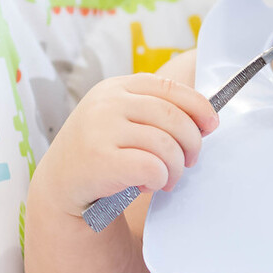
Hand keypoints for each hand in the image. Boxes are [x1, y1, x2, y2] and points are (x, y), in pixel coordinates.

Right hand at [32, 73, 218, 216]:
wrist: (60, 185)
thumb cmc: (103, 152)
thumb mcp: (123, 119)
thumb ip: (157, 112)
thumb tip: (207, 119)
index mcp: (117, 86)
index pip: (170, 88)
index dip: (198, 106)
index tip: (212, 124)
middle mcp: (108, 102)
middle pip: (174, 117)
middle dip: (191, 143)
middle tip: (188, 162)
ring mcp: (101, 128)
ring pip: (166, 145)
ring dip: (175, 168)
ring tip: (167, 179)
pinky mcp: (100, 159)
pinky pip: (152, 167)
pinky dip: (159, 179)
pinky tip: (148, 184)